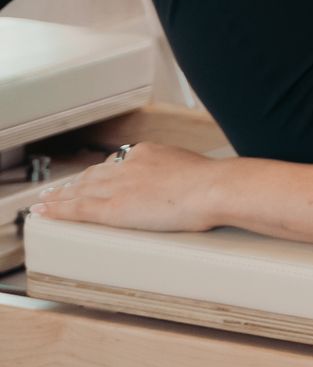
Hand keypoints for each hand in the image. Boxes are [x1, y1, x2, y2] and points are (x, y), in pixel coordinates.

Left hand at [28, 143, 223, 234]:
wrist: (213, 188)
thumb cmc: (214, 183)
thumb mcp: (196, 170)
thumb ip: (182, 175)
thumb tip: (188, 183)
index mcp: (148, 153)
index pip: (116, 164)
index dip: (99, 173)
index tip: (91, 178)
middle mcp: (129, 165)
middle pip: (93, 174)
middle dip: (75, 182)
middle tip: (59, 190)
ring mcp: (119, 185)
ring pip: (80, 190)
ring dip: (60, 196)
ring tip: (45, 201)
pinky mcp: (113, 207)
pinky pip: (77, 208)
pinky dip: (57, 210)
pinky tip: (44, 212)